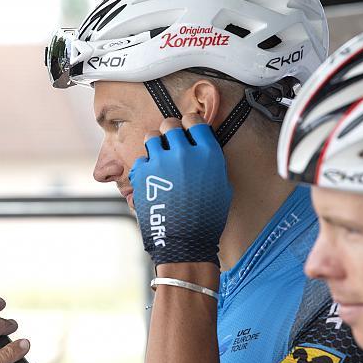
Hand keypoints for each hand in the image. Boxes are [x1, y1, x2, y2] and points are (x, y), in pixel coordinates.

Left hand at [128, 116, 231, 265]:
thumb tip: (201, 149)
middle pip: (169, 124)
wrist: (185, 242)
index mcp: (208, 154)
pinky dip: (145, 167)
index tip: (186, 132)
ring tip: (159, 159)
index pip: (194, 120)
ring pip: (151, 136)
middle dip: (169, 132)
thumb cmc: (207, 218)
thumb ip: (210, 162)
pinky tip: (152, 179)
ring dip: (154, 145)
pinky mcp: (143, 173)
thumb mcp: (222, 186)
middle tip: (169, 144)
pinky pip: (141, 159)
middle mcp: (184, 152)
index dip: (189, 125)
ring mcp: (161, 162)